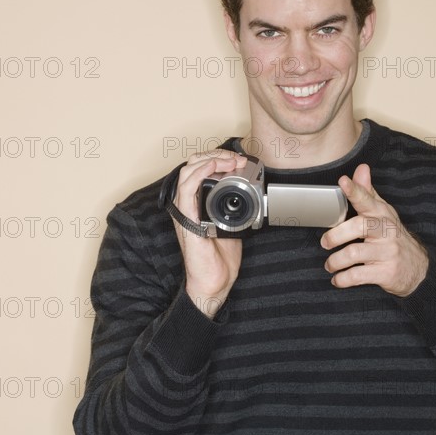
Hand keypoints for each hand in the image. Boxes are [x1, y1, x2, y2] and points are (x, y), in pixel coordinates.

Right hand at [173, 150, 246, 317]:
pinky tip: (214, 167)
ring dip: (210, 159)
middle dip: (216, 154)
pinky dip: (200, 172)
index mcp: (196, 202)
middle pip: (193, 164)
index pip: (199, 168)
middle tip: (234, 159)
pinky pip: (187, 188)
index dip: (217, 158)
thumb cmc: (219, 257)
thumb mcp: (232, 223)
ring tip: (229, 161)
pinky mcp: (186, 218)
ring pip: (188, 170)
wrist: (214, 280)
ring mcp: (184, 209)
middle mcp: (187, 203)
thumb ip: (235, 206)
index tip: (236, 160)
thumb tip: (251, 192)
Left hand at [320, 164, 427, 296]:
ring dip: (335, 261)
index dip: (354, 190)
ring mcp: (387, 252)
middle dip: (335, 236)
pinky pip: (358, 275)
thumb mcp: (383, 213)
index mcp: (382, 214)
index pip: (367, 199)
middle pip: (357, 226)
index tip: (342, 181)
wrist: (418, 269)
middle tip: (325, 243)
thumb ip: (368, 193)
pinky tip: (338, 279)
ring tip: (330, 265)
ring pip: (354, 253)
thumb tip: (360, 168)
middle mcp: (386, 231)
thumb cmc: (393, 237)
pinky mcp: (386, 272)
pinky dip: (343, 279)